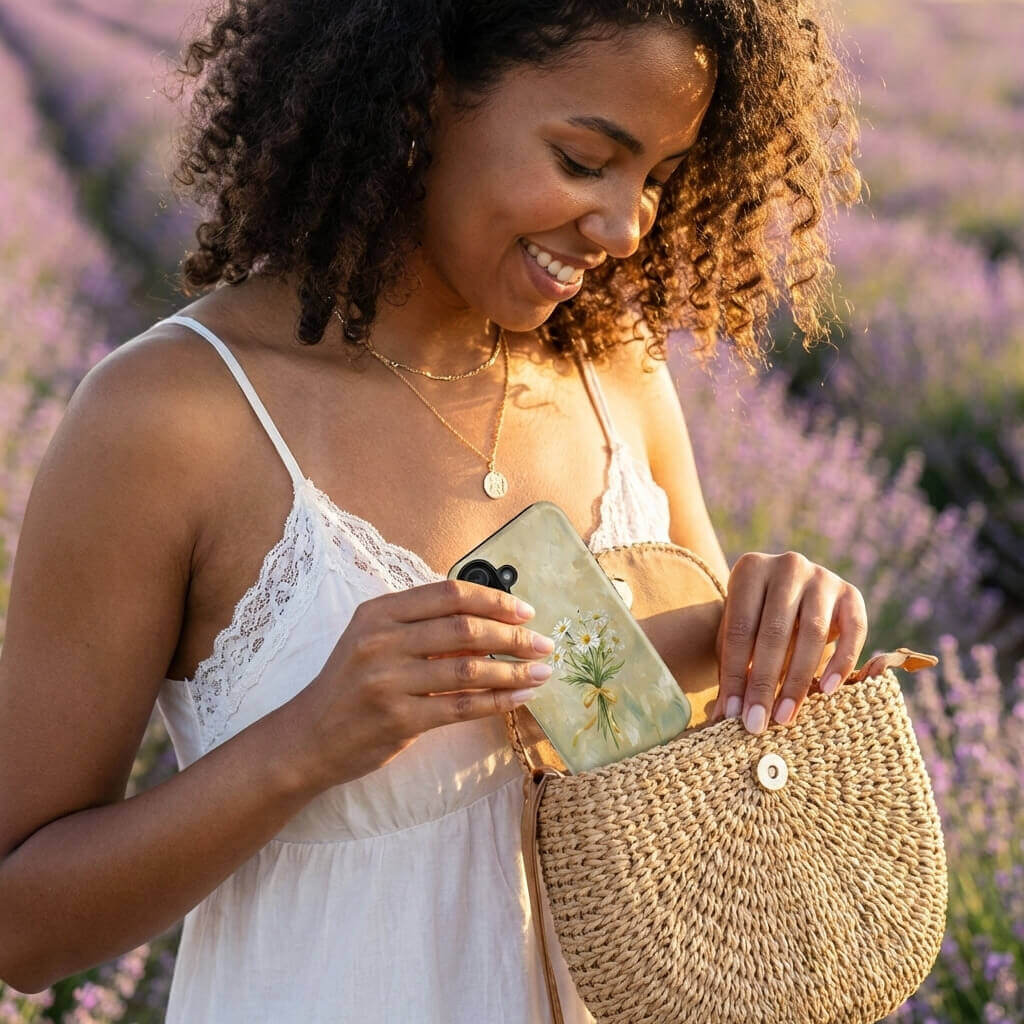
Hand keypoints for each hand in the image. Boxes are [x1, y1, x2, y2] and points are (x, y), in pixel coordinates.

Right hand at [285, 579, 554, 791]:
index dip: (493, 599)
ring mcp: (389, 681)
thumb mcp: (375, 641)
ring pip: (469, 669)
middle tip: (543, 642)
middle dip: (513, 634)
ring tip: (542, 670)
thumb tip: (490, 623)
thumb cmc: (350, 685)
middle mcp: (381, 641)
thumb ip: (423, 627)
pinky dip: (499, 700)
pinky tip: (522, 695)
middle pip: (464, 628)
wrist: (309, 737)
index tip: (525, 609)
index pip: (448, 594)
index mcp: (378, 612)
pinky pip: (462, 706)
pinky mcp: (399, 719)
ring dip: (514, 669)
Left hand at [709, 551, 868, 733]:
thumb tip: (724, 716)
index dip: (735, 673)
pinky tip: (827, 690)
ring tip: (785, 716)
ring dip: (797, 680)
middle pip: (774, 631)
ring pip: (812, 633)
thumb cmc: (757, 619)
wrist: (793, 592)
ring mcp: (822, 577)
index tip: (733, 713)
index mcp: (750, 569)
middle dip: (763, 682)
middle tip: (757, 723)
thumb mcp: (738, 636)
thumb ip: (732, 669)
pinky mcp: (851, 593)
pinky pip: (853, 630)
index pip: (739, 628)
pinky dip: (841, 661)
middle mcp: (787, 566)